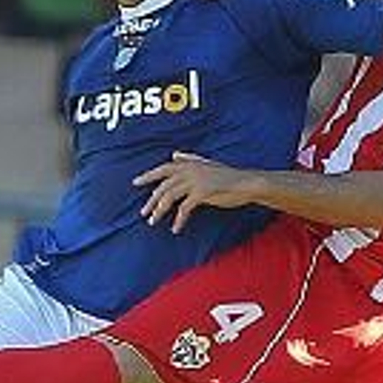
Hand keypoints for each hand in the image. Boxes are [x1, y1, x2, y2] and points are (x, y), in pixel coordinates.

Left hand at [136, 151, 258, 232]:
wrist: (247, 183)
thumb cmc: (228, 176)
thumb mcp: (207, 165)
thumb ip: (190, 159)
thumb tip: (175, 154)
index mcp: (189, 163)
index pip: (163, 168)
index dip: (149, 175)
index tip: (135, 182)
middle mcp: (189, 170)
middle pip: (163, 186)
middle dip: (151, 200)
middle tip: (144, 213)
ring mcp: (195, 180)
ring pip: (169, 197)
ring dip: (160, 211)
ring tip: (154, 222)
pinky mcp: (202, 192)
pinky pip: (184, 209)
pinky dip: (179, 220)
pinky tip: (176, 229)